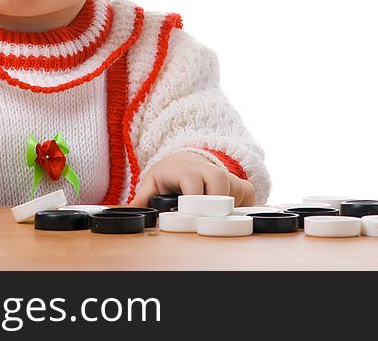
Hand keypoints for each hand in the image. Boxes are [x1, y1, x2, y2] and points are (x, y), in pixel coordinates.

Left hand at [131, 151, 254, 206]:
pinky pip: (249, 192)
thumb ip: (142, 198)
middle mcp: (207, 169)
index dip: (192, 198)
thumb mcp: (153, 182)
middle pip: (219, 181)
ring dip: (229, 205)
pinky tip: (232, 213)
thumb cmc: (170, 174)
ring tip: (216, 217)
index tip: (189, 214)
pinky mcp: (237, 181)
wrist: (187, 159)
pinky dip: (244, 204)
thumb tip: (128, 212)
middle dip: (214, 202)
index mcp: (184, 169)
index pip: (192, 179)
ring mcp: (224, 174)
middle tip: (206, 219)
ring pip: (236, 187)